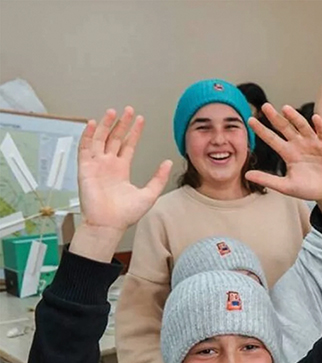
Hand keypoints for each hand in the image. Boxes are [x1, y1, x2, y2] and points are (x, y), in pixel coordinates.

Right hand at [77, 107, 171, 233]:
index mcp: (121, 170)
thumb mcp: (149, 194)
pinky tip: (93, 124)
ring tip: (113, 112)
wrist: (109, 224)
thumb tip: (167, 162)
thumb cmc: (126, 214)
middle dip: (121, 124)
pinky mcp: (85, 169)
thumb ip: (158, 178)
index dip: (134, 132)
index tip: (140, 119)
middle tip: (128, 110)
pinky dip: (87, 135)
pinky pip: (84, 148)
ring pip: (99, 139)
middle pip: (114, 138)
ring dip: (106, 125)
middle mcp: (108, 165)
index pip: (128, 145)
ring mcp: (96, 165)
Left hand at [246, 105, 321, 219]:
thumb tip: (246, 175)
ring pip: (302, 127)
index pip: (272, 139)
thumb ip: (267, 179)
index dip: (262, 130)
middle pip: (285, 128)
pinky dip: (319, 126)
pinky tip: (315, 118)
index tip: (250, 120)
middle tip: (265, 106)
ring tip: (285, 109)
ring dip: (295, 118)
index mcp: (288, 153)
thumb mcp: (286, 186)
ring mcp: (312, 143)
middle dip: (275, 118)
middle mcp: (298, 145)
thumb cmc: (308, 190)